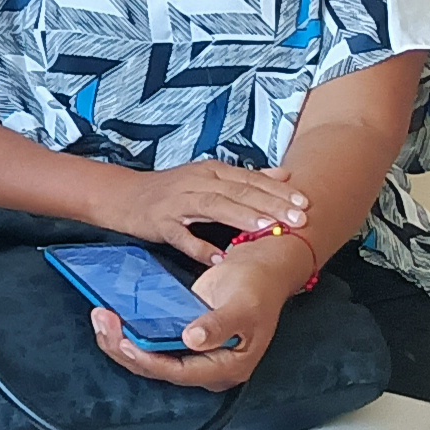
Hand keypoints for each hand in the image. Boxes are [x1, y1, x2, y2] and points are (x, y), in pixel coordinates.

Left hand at [90, 250, 291, 390]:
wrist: (263, 268)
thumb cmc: (259, 286)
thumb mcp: (243, 304)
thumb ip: (220, 325)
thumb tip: (195, 340)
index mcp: (226, 367)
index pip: (180, 372)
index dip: (150, 360)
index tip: (127, 343)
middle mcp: (207, 367)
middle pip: (158, 369)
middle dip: (125, 349)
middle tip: (103, 323)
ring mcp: (194, 354)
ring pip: (150, 358)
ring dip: (121, 341)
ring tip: (100, 319)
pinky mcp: (182, 337)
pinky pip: (151, 342)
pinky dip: (130, 331)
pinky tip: (112, 319)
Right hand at [101, 159, 309, 266]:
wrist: (125, 196)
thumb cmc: (172, 190)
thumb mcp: (209, 177)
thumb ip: (245, 178)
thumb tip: (283, 176)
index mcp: (211, 171)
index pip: (251, 179)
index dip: (278, 191)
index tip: (305, 203)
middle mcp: (197, 182)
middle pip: (238, 191)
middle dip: (270, 205)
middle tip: (298, 218)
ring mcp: (177, 203)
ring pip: (214, 207)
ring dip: (242, 218)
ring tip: (267, 229)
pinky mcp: (160, 224)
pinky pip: (182, 237)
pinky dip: (200, 247)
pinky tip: (219, 258)